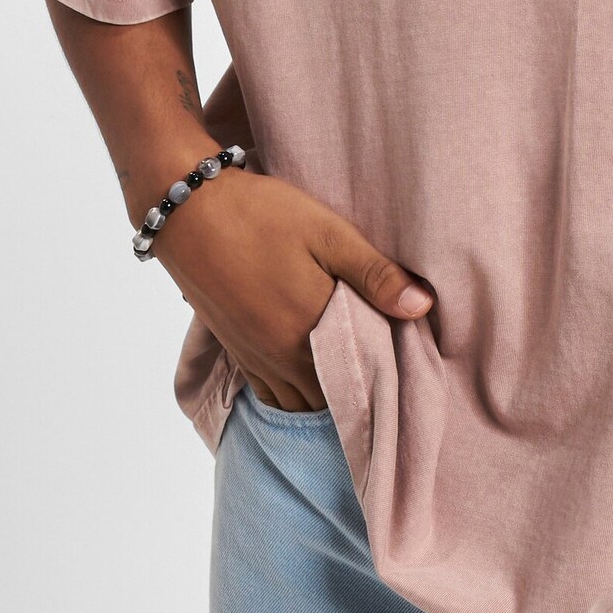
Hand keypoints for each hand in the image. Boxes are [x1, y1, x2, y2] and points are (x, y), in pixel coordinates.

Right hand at [153, 164, 434, 411]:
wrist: (189, 210)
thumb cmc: (263, 215)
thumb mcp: (328, 233)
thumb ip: (374, 274)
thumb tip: (423, 307)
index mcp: (311, 329)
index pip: (358, 379)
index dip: (383, 377)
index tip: (404, 365)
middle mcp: (282, 356)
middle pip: (329, 397)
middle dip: (356, 390)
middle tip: (384, 369)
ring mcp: (255, 356)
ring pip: (298, 402)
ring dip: (324, 395)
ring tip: (350, 372)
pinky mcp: (235, 348)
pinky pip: (269, 393)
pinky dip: (292, 392)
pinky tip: (308, 370)